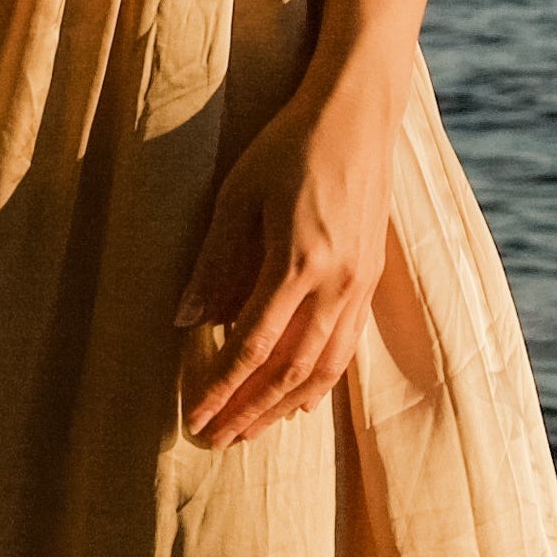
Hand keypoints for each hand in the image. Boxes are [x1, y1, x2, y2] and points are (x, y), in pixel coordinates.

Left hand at [175, 77, 394, 447]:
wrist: (358, 115)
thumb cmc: (289, 145)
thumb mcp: (237, 195)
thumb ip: (214, 261)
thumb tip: (185, 321)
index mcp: (298, 260)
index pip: (253, 346)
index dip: (221, 389)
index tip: (194, 418)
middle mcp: (337, 281)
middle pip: (290, 371)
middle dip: (250, 412)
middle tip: (216, 442)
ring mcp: (360, 283)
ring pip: (324, 367)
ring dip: (284, 406)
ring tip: (251, 431)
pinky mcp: (372, 277)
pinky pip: (346, 346)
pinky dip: (321, 380)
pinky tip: (300, 401)